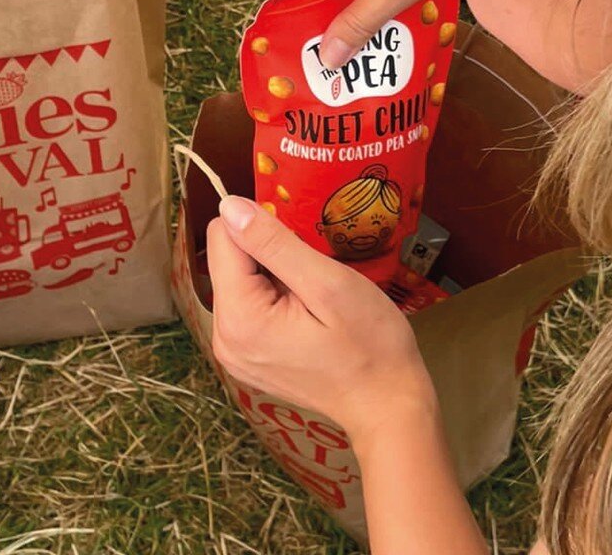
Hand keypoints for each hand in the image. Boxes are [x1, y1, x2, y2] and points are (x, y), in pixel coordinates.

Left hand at [208, 196, 433, 442]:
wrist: (388, 406)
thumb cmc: (369, 345)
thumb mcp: (327, 283)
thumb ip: (274, 243)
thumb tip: (230, 205)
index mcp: (238, 319)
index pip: (223, 237)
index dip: (263, 227)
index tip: (301, 245)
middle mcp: (224, 337)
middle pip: (229, 258)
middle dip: (270, 252)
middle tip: (314, 276)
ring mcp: (234, 351)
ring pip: (240, 277)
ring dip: (275, 272)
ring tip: (314, 295)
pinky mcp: (248, 355)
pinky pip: (250, 302)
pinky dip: (276, 293)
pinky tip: (308, 311)